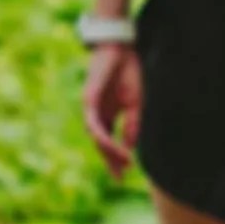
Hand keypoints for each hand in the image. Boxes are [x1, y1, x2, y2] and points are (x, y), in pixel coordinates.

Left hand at [81, 44, 140, 176]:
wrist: (120, 47)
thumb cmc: (128, 71)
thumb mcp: (136, 102)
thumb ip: (133, 124)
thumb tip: (131, 146)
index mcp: (108, 114)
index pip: (109, 141)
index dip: (115, 158)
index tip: (123, 174)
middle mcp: (97, 113)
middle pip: (101, 143)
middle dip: (111, 160)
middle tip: (120, 176)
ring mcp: (91, 107)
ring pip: (96, 135)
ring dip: (108, 150)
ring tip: (123, 161)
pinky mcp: (88, 99)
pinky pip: (93, 122)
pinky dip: (101, 134)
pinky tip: (110, 144)